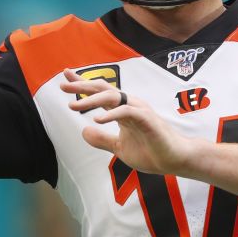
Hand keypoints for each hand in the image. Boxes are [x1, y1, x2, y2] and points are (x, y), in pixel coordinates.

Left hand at [60, 69, 202, 176]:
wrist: (175, 161)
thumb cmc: (152, 152)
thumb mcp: (119, 147)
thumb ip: (103, 139)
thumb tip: (83, 131)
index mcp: (123, 109)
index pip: (100, 92)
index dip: (83, 83)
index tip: (66, 75)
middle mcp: (130, 105)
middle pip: (103, 89)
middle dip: (82, 85)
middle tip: (62, 85)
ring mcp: (139, 111)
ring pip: (113, 97)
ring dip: (92, 100)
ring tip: (74, 106)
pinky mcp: (147, 120)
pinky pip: (126, 112)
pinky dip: (111, 115)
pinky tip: (96, 121)